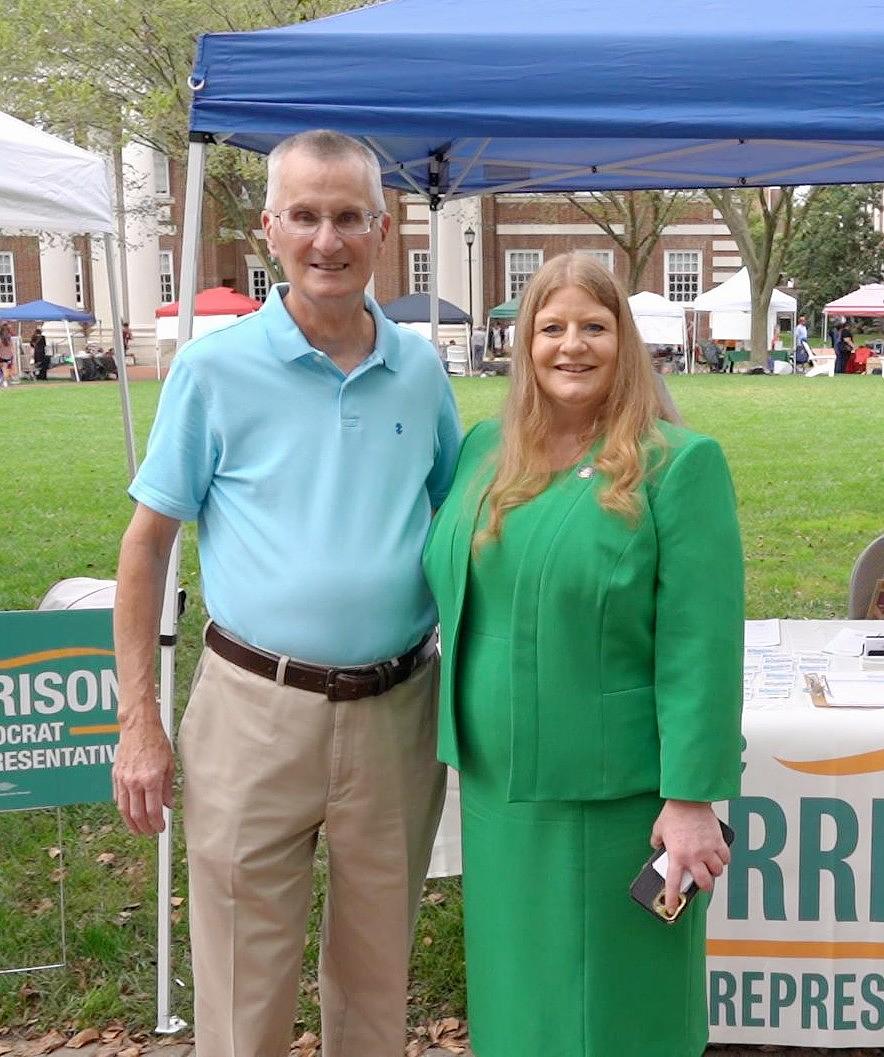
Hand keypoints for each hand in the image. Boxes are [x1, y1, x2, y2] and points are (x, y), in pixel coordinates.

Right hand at [112, 715, 173, 835]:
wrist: (138, 726)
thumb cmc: (156, 741)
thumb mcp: (170, 764)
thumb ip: (168, 787)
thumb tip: (169, 804)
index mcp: (151, 779)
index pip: (153, 811)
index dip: (157, 823)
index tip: (161, 828)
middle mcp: (135, 782)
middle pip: (137, 815)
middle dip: (144, 828)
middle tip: (151, 832)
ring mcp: (123, 779)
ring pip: (124, 810)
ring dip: (131, 824)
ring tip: (139, 829)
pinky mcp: (115, 776)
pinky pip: (118, 798)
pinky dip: (123, 809)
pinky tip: (129, 814)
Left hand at [650, 800, 729, 915]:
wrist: (689, 799)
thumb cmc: (673, 813)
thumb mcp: (658, 829)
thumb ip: (657, 842)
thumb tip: (657, 848)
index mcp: (677, 856)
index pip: (674, 883)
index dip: (673, 898)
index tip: (672, 907)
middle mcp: (694, 857)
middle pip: (704, 882)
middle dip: (704, 886)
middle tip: (702, 883)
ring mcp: (708, 850)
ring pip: (717, 871)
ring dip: (714, 872)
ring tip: (710, 867)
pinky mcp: (718, 841)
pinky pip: (726, 857)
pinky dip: (723, 859)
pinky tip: (719, 856)